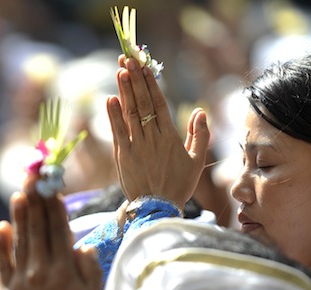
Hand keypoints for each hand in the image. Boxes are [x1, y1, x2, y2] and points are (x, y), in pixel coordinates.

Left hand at [0, 177, 102, 289]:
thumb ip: (90, 273)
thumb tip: (83, 247)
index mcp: (64, 271)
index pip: (60, 231)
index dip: (56, 208)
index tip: (53, 188)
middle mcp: (42, 270)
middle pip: (40, 229)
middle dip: (37, 201)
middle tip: (33, 179)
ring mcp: (21, 279)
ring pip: (21, 241)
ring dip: (20, 215)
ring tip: (18, 193)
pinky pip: (1, 262)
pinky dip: (0, 244)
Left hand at [107, 56, 208, 207]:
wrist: (158, 209)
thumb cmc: (179, 186)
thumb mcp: (196, 162)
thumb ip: (200, 136)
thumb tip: (200, 112)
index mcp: (170, 137)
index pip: (159, 103)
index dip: (151, 83)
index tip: (145, 66)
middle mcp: (152, 139)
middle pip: (143, 103)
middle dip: (136, 79)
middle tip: (129, 58)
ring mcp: (136, 147)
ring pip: (130, 113)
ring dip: (125, 91)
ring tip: (120, 70)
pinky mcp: (123, 156)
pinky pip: (118, 131)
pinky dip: (113, 115)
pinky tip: (111, 98)